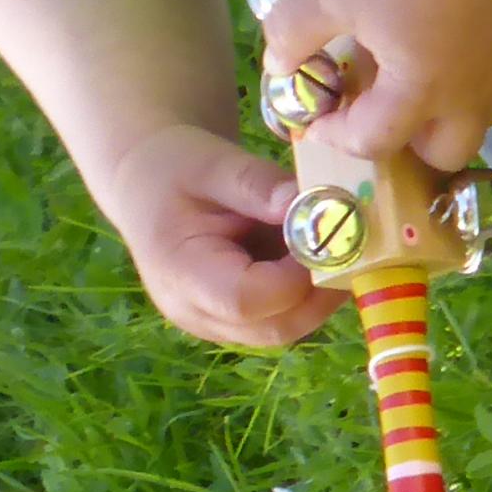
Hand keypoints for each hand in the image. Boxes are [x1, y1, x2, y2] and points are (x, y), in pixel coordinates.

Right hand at [99, 122, 345, 349]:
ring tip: (326, 245)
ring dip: (317, 293)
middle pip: (273, 327)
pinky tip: (308, 253)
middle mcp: (194, 312)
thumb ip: (261, 186)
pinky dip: (304, 292)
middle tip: (348, 246)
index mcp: (179, 273)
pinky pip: (279, 319)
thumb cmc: (172, 167)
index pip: (246, 300)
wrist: (143, 182)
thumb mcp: (214, 162)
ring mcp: (212, 324)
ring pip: (283, 329)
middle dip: (320, 292)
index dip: (295, 276)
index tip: (324, 235)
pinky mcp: (230, 322)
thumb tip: (318, 204)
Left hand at [256, 0, 491, 169]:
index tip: (318, 118)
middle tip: (380, 110)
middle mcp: (471, 92)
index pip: (375, 141)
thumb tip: (276, 63)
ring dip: (455, 115)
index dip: (338, 135)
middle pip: (446, 151)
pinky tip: (478, 56)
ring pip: (490, 118)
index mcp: (419, 91)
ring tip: (426, 83)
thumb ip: (293, 35)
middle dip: (408, 142)